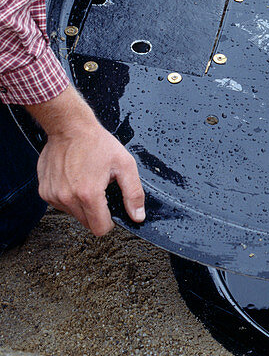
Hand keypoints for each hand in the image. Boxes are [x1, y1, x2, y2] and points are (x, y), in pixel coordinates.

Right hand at [26, 87, 144, 235]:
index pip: (100, 228)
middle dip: (96, 211)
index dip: (109, 221)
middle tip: (100, 187)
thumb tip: (137, 216)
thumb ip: (133, 193)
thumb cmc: (97, 142)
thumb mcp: (124, 164)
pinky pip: (61, 205)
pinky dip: (69, 197)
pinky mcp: (44, 192)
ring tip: (86, 179)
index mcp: (88, 194)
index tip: (111, 208)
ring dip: (82, 204)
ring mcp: (53, 196)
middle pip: (86, 223)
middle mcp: (67, 198)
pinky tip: (74, 178)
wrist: (69, 127)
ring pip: (73, 214)